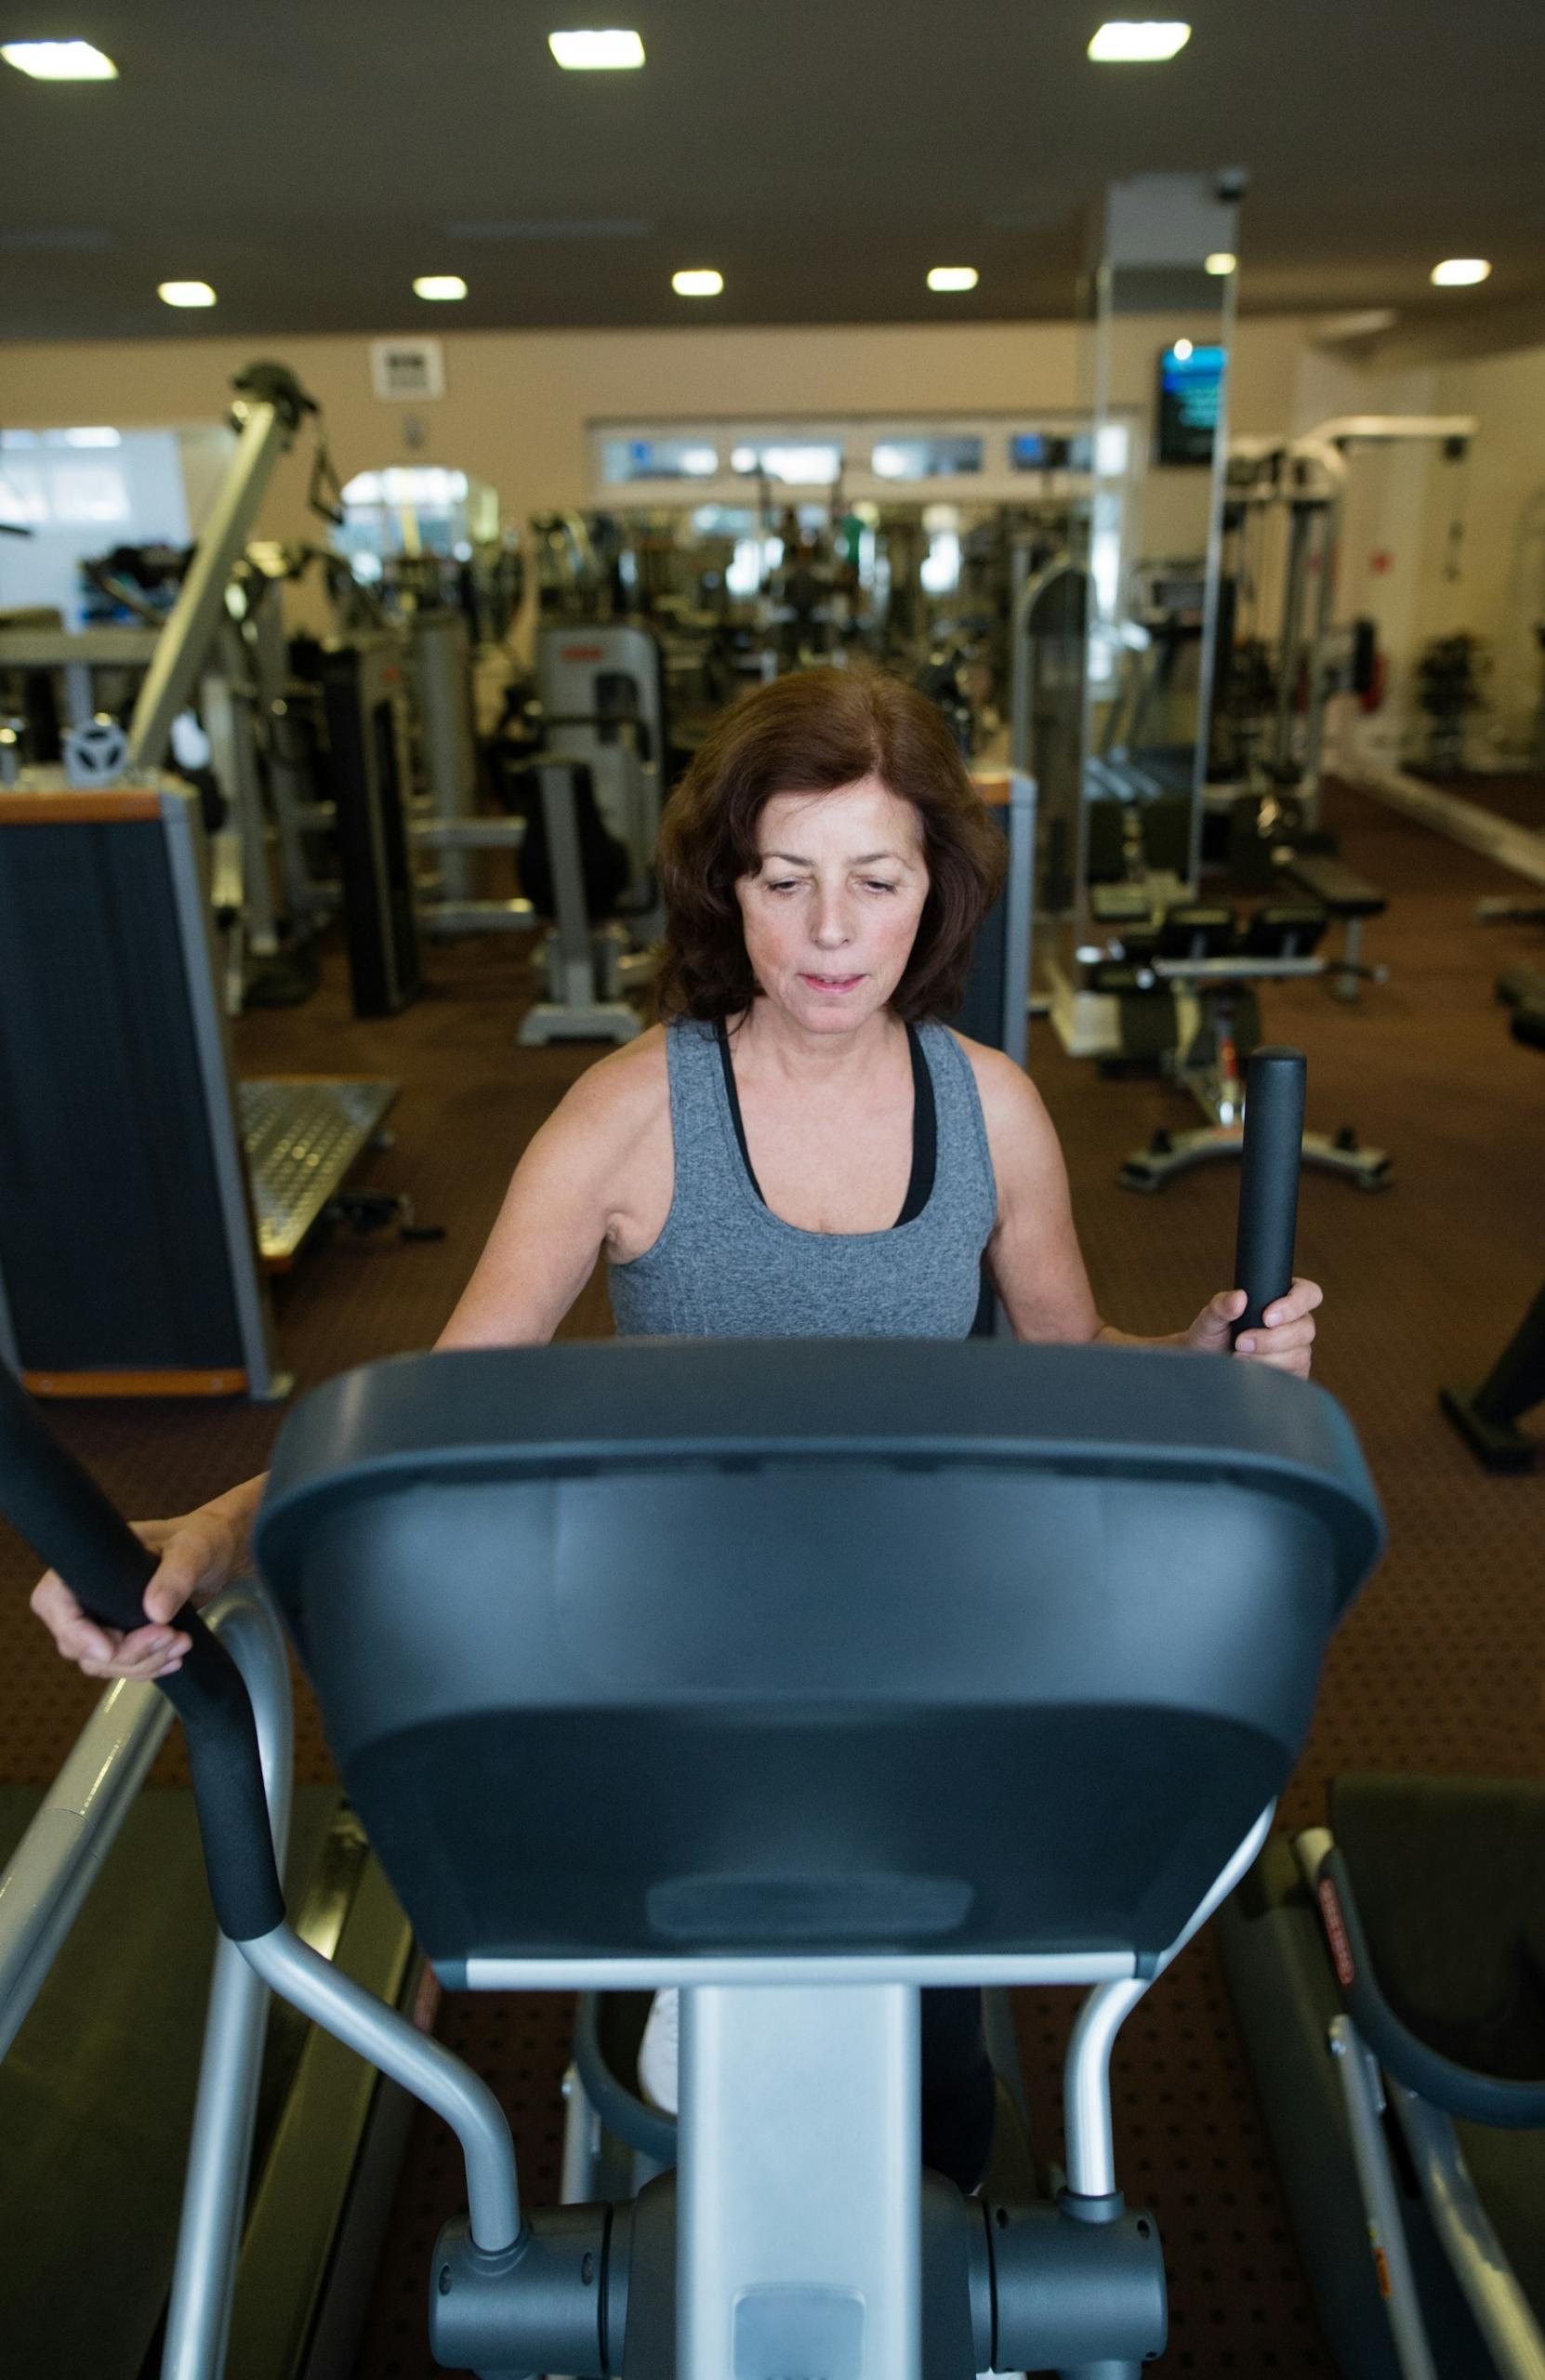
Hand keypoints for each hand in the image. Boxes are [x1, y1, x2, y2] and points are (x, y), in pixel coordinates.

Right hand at [30, 1507, 241, 1684]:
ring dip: (141, 1662)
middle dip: (125, 1651)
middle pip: (77, 1643)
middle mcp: (87, 1592)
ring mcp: (102, 1617)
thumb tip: (156, 1612)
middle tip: (170, 1637)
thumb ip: (176, 1576)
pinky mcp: (121, 1635)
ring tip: (182, 1644)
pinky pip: (120, 1665)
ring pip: (100, 1661)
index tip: (110, 1649)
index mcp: (89, 1562)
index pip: (53, 1601)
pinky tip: (174, 1658)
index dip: (74, 1631)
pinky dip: (147, 1667)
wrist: (217, 1554)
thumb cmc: (200, 1538)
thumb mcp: (193, 1550)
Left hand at [1186, 1277, 1321, 1378]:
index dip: (1295, 1304)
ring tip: (1239, 1356)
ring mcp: (1297, 1349)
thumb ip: (1221, 1305)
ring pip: (1300, 1353)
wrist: (1207, 1365)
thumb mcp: (1211, 1317)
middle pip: (1306, 1328)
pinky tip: (1251, 1369)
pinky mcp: (1295, 1372)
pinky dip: (1271, 1372)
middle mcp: (1295, 1323)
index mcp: (1282, 1299)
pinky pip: (1295, 1374)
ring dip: (1268, 1357)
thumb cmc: (1212, 1336)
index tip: (1266, 1317)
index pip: (1308, 1293)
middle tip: (1241, 1342)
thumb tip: (1239, 1298)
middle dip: (1272, 1338)